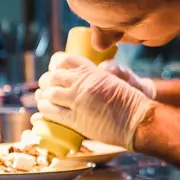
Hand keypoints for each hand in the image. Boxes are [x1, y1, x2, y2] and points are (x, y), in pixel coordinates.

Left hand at [36, 53, 154, 148]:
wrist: (136, 119)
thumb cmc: (129, 100)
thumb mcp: (113, 79)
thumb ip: (96, 78)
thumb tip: (84, 79)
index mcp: (92, 71)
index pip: (65, 60)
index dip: (56, 64)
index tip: (54, 69)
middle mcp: (82, 83)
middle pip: (53, 76)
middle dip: (46, 81)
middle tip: (46, 86)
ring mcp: (77, 101)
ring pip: (49, 93)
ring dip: (43, 95)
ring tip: (43, 98)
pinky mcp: (75, 119)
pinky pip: (51, 111)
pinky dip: (44, 109)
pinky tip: (44, 109)